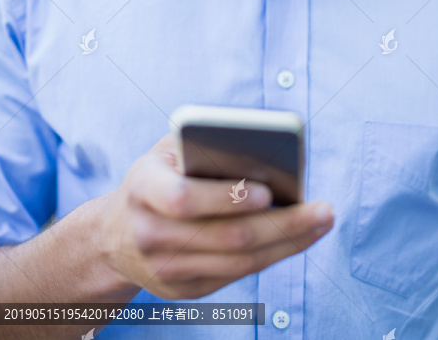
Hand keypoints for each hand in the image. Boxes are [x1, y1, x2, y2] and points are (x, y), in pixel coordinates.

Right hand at [97, 132, 334, 299]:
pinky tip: (297, 239)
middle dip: (282, 224)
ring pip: (238, 262)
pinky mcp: (183, 290)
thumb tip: (262, 153)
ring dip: (287, 244)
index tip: (268, 191)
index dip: (226, 197)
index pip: (184, 198)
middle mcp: (150, 233)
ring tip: (321, 222)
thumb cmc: (155, 177)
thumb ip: (202, 146)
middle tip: (323, 209)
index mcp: (143, 188)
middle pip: (226, 236)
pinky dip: (272, 257)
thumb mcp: (166, 152)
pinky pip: (237, 276)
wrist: (114, 235)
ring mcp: (166, 269)